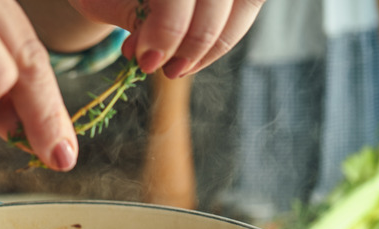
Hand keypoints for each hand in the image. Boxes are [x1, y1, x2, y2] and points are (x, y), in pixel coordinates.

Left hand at [69, 0, 264, 77]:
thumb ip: (131, 18)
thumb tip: (154, 55)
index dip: (167, 30)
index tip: (147, 61)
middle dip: (192, 43)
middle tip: (166, 70)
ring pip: (244, 3)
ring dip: (213, 46)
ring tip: (179, 69)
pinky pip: (247, 7)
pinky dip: (223, 38)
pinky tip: (193, 58)